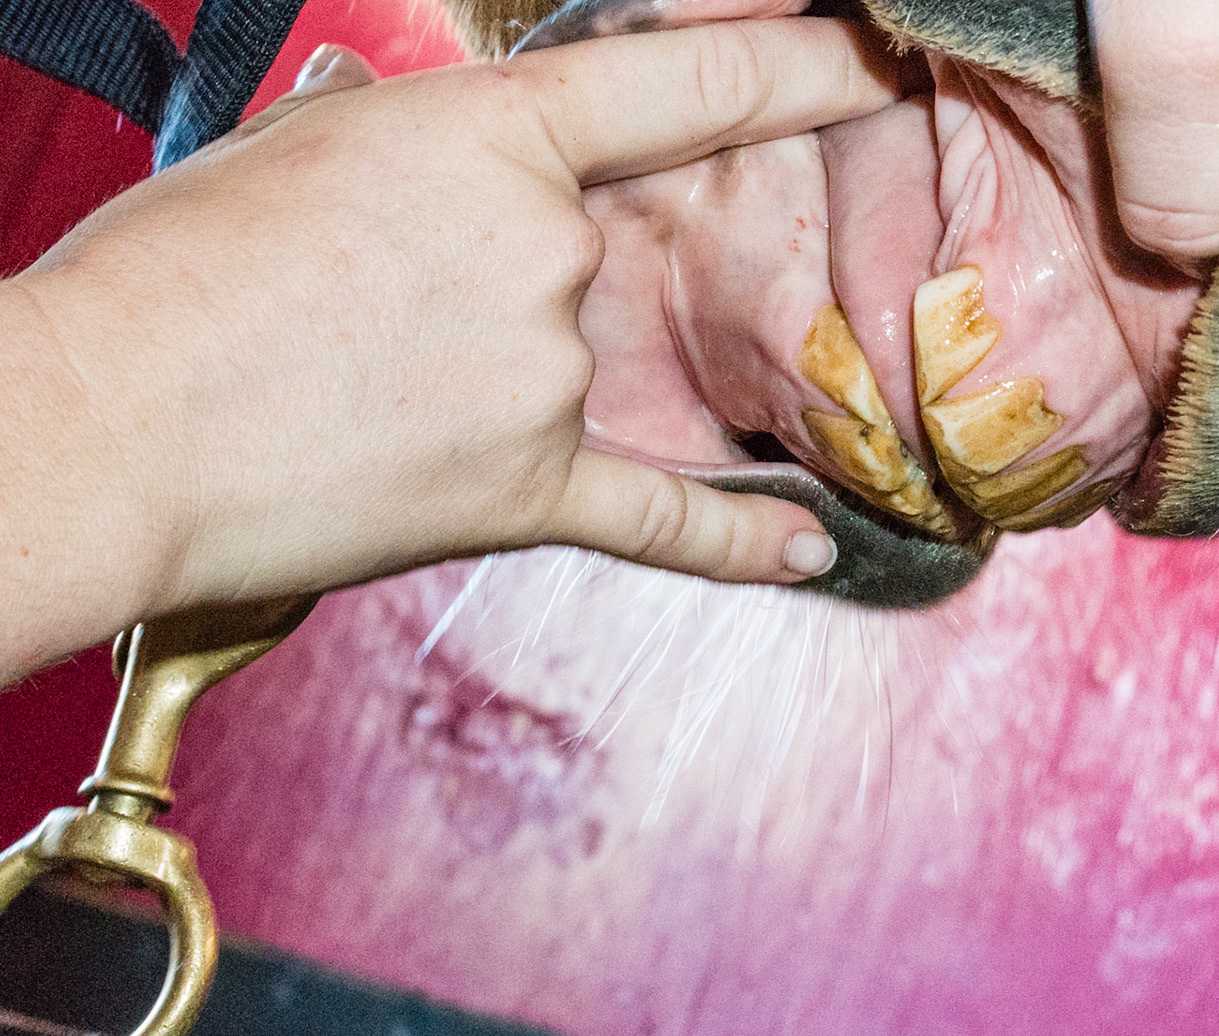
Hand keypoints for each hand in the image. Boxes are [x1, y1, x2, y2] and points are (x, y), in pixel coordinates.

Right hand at [0, 19, 897, 681]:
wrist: (100, 431)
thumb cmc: (168, 280)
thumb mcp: (289, 148)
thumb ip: (396, 137)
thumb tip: (410, 138)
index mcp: (489, 138)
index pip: (688, 82)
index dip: (799, 64)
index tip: (870, 56)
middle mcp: (549, 250)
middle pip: (591, 250)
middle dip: (495, 271)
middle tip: (371, 302)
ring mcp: (547, 374)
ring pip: (570, 355)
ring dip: (480, 366)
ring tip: (350, 381)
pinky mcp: (527, 490)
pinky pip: (662, 516)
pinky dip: (737, 539)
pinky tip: (806, 547)